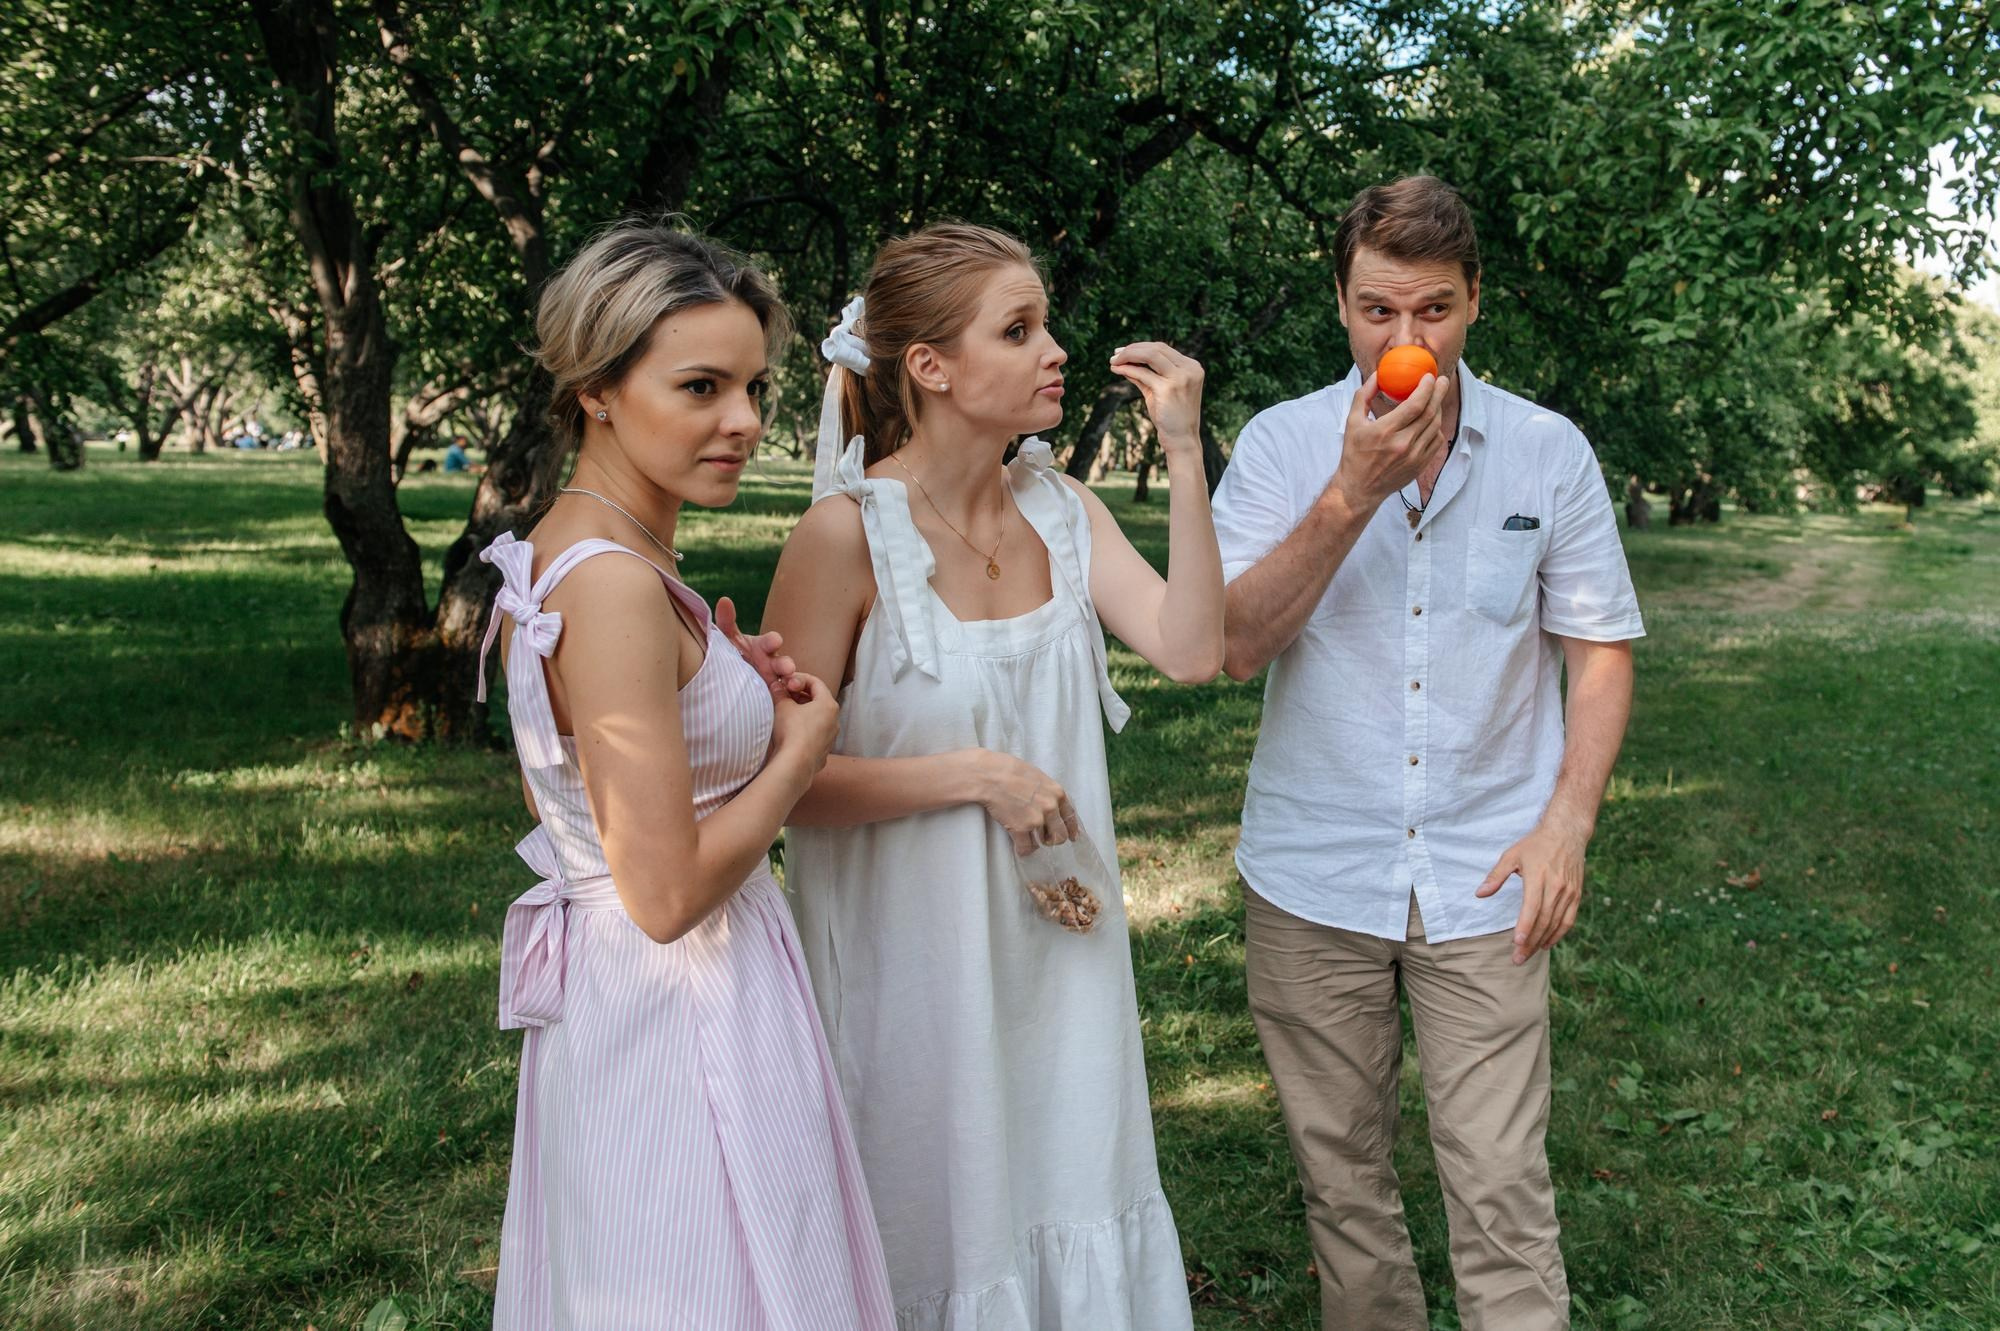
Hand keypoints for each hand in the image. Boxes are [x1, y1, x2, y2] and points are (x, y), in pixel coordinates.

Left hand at [717, 595, 807, 700]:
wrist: (729, 683)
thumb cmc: (731, 655)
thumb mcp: (728, 640)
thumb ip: (726, 622)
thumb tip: (724, 600)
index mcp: (762, 648)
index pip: (771, 641)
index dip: (773, 641)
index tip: (775, 642)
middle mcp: (771, 664)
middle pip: (783, 663)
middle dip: (786, 665)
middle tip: (787, 669)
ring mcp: (775, 682)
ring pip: (788, 681)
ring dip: (792, 682)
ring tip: (791, 685)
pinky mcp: (774, 699)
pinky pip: (786, 699)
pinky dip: (789, 700)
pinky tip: (787, 702)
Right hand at [768, 671, 839, 774]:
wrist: (795, 765)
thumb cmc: (792, 731)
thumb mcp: (782, 706)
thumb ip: (780, 692)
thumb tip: (776, 685)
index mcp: (828, 705)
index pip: (816, 683)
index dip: (799, 679)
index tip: (785, 681)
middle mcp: (835, 720)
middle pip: (818, 700)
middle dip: (799, 695)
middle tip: (783, 695)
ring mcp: (831, 737)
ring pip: (817, 718)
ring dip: (802, 713)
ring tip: (785, 713)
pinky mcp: (824, 751)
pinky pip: (814, 734)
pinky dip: (804, 729)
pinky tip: (790, 732)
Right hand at [972, 749, 1082, 855]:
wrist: (991, 776)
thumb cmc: (1011, 770)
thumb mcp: (1038, 777)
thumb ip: (1048, 792)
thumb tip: (1051, 804)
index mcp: (1057, 793)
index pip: (1071, 816)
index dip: (1071, 829)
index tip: (1072, 836)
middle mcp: (1051, 808)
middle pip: (1061, 834)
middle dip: (1053, 838)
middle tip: (1045, 838)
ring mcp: (1036, 819)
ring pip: (1044, 842)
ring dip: (1037, 842)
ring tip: (1029, 839)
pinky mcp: (1020, 829)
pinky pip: (1026, 848)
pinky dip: (1022, 850)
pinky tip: (1019, 848)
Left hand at [1109, 341, 1204, 453]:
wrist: (1181, 440)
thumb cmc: (1170, 417)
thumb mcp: (1158, 391)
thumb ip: (1145, 375)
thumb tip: (1123, 362)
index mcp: (1191, 367)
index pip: (1162, 348)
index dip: (1141, 347)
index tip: (1123, 352)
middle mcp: (1189, 369)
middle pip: (1157, 348)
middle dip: (1133, 349)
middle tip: (1115, 355)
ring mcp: (1180, 378)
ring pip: (1150, 355)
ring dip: (1128, 355)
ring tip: (1113, 361)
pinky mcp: (1168, 389)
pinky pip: (1143, 373)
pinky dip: (1128, 370)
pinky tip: (1116, 370)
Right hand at [1328, 368, 1450, 509]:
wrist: (1360, 489)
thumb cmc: (1354, 453)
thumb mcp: (1352, 422)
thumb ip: (1364, 395)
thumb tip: (1377, 374)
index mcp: (1385, 432)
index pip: (1414, 405)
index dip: (1425, 388)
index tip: (1428, 376)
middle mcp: (1402, 444)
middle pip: (1430, 413)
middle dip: (1439, 393)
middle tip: (1442, 380)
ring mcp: (1414, 457)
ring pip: (1435, 426)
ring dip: (1438, 408)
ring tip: (1436, 398)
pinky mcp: (1420, 465)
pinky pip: (1436, 441)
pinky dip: (1436, 427)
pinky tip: (1432, 419)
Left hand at [1475, 820, 1587, 964]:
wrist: (1567, 833)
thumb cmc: (1535, 844)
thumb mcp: (1511, 855)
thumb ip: (1496, 876)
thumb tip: (1479, 894)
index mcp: (1538, 877)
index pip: (1532, 908)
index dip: (1525, 927)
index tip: (1516, 943)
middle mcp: (1556, 887)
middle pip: (1543, 921)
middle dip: (1530, 942)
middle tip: (1518, 959)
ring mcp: (1569, 892)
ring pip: (1556, 923)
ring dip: (1542, 941)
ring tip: (1528, 955)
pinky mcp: (1576, 895)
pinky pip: (1569, 920)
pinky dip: (1558, 934)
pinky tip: (1547, 944)